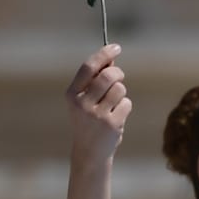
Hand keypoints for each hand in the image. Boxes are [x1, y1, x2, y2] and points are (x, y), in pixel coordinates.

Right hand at [66, 43, 131, 161]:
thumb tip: (110, 60)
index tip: (116, 47)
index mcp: (71, 94)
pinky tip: (117, 116)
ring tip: (113, 104)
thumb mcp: (85, 100)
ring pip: (119, 89)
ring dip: (121, 93)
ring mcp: (97, 114)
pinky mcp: (112, 124)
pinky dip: (125, 107)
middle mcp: (81, 103)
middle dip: (118, 73)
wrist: (89, 151)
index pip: (88, 67)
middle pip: (108, 76)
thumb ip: (94, 81)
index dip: (103, 54)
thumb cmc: (89, 120)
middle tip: (119, 76)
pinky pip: (126, 103)